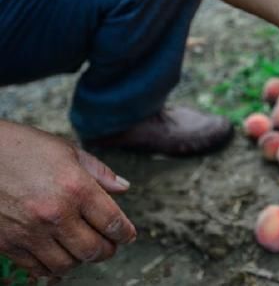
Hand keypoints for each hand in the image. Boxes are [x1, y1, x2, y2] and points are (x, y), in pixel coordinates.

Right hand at [0, 121, 135, 279]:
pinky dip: (53, 266)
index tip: (128, 235)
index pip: (113, 222)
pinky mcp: (8, 244)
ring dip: (80, 259)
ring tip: (83, 247)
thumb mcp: (67, 151)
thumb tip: (123, 188)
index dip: (126, 233)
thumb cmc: (22, 147)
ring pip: (67, 264)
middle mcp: (55, 214)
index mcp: (75, 188)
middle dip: (107, 250)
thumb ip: (99, 173)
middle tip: (110, 245)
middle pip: (94, 249)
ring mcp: (30, 232)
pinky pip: (38, 268)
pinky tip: (58, 253)